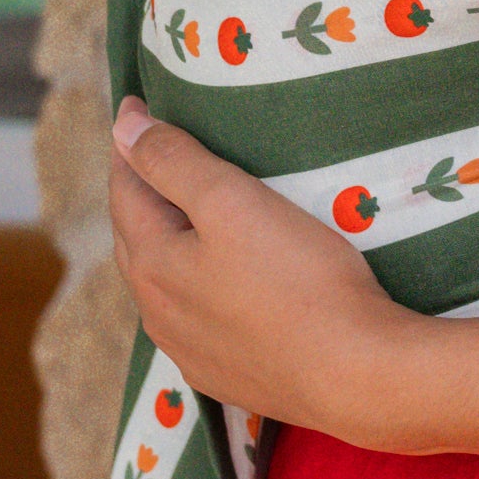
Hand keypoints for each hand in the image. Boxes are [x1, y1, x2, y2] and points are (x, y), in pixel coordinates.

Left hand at [106, 97, 425, 439]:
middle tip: (152, 150)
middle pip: (137, 237)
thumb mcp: (233, 202)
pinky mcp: (229, 374)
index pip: (126, 189)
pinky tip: (215, 282)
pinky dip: (194, 285)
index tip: (134, 104)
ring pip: (164, 283)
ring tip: (182, 211)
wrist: (356, 374)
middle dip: (139, 190)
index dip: (129, 143)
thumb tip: (122, 130)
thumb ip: (173, 162)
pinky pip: (196, 319)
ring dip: (165, 241)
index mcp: (153, 265)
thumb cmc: (299, 278)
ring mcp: (192, 351)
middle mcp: (159, 313)